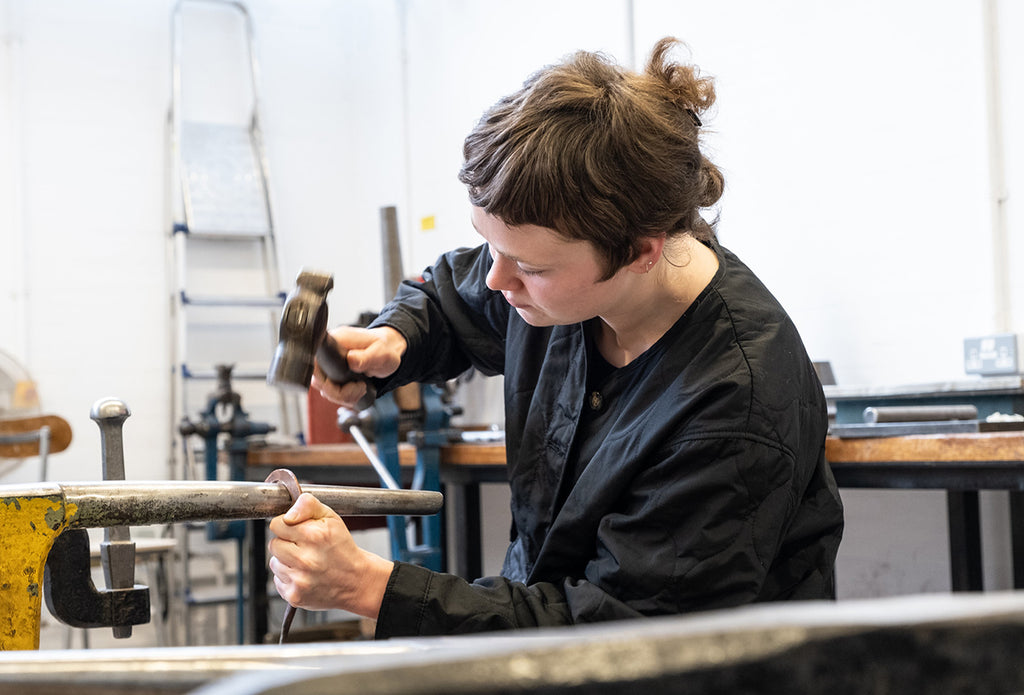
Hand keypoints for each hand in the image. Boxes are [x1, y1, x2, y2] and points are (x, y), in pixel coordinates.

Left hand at [267, 493, 393, 618]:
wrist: (356, 581)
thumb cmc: (342, 547)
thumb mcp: (331, 518)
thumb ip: (308, 505)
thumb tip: (287, 515)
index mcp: (314, 536)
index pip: (277, 524)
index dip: (287, 525)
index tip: (298, 530)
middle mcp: (306, 559)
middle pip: (273, 544)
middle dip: (286, 543)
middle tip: (304, 547)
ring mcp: (299, 580)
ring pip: (274, 562)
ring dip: (286, 561)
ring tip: (306, 562)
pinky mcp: (294, 596)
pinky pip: (278, 580)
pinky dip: (289, 577)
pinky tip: (305, 575)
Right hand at [312, 325, 406, 407]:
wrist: (388, 351)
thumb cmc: (384, 349)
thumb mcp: (381, 353)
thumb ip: (366, 357)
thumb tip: (350, 360)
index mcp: (336, 341)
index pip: (315, 362)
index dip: (327, 379)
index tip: (349, 383)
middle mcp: (328, 353)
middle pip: (318, 380)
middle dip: (339, 392)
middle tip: (360, 386)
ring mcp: (329, 365)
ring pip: (324, 389)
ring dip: (344, 396)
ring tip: (362, 387)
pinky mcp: (333, 376)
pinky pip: (332, 392)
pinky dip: (346, 397)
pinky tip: (358, 390)